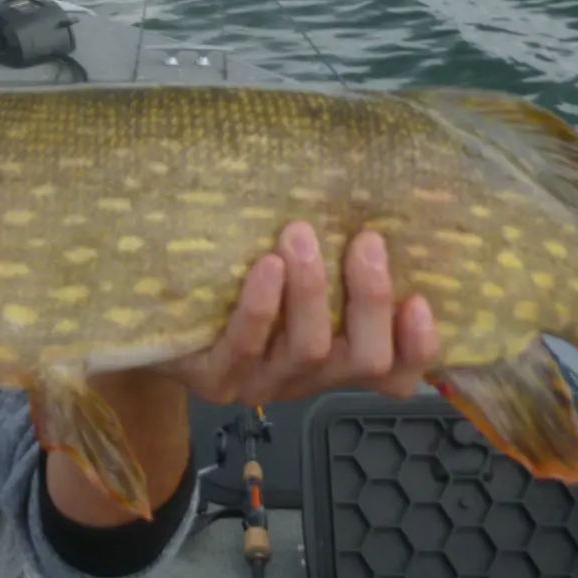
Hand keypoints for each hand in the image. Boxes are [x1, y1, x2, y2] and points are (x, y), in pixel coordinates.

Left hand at [160, 222, 437, 406]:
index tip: (421, 299)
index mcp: (337, 359)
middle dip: (371, 298)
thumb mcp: (296, 272)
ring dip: (313, 289)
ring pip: (309, 349)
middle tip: (365, 240)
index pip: (398, 374)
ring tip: (302, 235)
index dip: (419, 347)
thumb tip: (374, 193)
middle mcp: (308, 379)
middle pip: (365, 359)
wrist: (156, 317)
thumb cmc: (239, 282)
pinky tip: (266, 266)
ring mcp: (263, 384)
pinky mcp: (216, 379)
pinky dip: (262, 305)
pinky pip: (246, 345)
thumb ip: (336, 256)